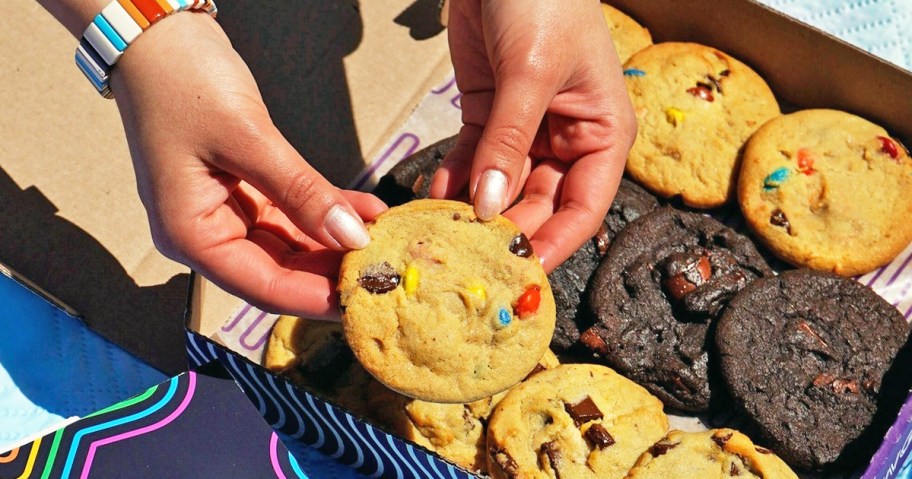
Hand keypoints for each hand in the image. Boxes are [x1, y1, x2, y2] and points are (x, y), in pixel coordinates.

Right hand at [110, 12, 385, 318]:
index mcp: (191, 235)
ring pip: (293, 244)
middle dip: (334, 270)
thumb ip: (301, 191)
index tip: (366, 298)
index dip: (317, 297)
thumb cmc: (182, 81)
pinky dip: (329, 211)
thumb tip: (352, 238)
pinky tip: (369, 211)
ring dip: (338, 240)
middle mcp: (207, 234)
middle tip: (387, 270)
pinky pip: (295, 213)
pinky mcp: (246, 190)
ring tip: (387, 239)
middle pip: (281, 271)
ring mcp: (227, 213)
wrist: (159, 36)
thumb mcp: (248, 138)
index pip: (263, 287)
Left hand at [429, 0, 636, 271]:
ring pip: (502, 187)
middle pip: (539, 204)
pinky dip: (454, 179)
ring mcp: (526, 129)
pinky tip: (432, 198)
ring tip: (443, 236)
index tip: (521, 274)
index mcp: (601, 132)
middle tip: (469, 259)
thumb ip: (509, 142)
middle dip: (506, 231)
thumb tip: (489, 206)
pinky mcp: (488, 114)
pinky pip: (473, 159)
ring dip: (474, 210)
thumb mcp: (531, 72)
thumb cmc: (541, 0)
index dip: (556, 244)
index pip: (583, 206)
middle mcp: (567, 138)